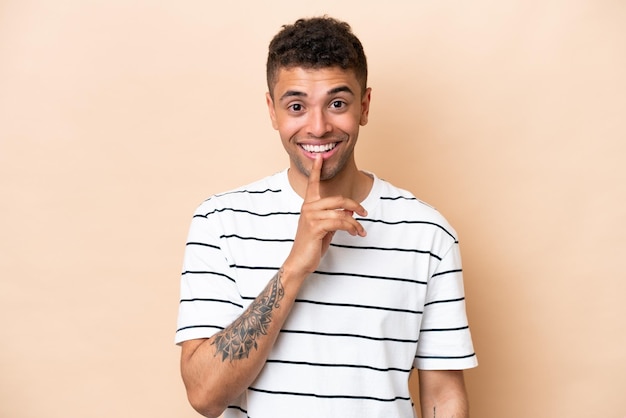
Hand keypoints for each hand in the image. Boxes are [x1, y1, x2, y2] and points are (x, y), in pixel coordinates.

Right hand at [284, 154, 366, 277]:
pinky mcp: (316, 227)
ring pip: (342, 213)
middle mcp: (308, 208)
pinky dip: (352, 228)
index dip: (316, 170)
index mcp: (309, 205)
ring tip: (360, 231)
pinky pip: (340, 223)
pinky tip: (355, 233)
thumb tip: (351, 212)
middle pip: (338, 199)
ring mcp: (311, 217)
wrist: (300, 262)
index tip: (319, 157)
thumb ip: (335, 217)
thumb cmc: (312, 245)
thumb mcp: (325, 228)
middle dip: (355, 205)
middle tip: (365, 213)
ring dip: (355, 223)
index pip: (313, 184)